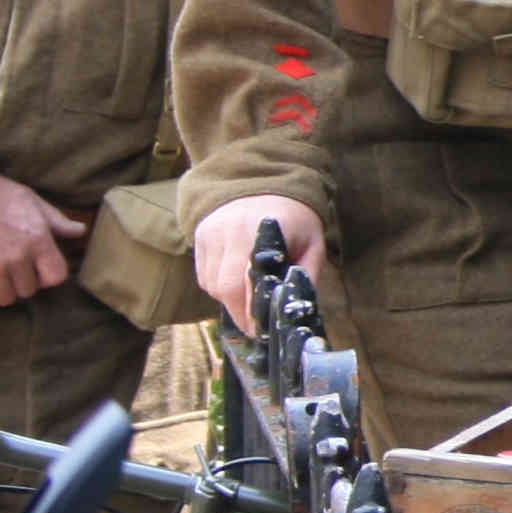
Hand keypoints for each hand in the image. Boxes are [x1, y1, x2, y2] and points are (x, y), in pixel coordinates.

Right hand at [0, 176, 83, 306]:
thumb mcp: (31, 201)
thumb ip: (56, 222)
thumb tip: (80, 231)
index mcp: (37, 240)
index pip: (56, 277)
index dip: (48, 274)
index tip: (38, 266)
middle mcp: (16, 257)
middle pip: (28, 290)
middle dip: (22, 281)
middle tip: (13, 266)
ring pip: (5, 298)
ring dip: (2, 289)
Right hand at [190, 196, 325, 334]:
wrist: (263, 182)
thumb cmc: (294, 218)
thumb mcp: (312, 243)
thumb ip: (307, 274)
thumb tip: (298, 309)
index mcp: (262, 232)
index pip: (247, 282)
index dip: (251, 311)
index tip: (261, 330)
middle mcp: (229, 232)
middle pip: (223, 287)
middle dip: (238, 313)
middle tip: (254, 328)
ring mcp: (210, 234)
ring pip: (211, 284)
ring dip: (228, 300)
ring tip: (248, 303)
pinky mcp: (199, 237)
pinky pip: (203, 275)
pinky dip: (217, 286)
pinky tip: (236, 284)